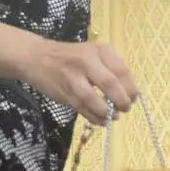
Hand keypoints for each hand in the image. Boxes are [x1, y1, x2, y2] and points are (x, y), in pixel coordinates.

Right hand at [22, 40, 139, 123]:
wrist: (35, 58)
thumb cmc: (69, 56)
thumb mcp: (92, 53)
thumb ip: (110, 67)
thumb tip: (129, 91)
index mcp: (98, 50)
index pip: (122, 71)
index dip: (131, 88)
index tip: (133, 97)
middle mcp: (86, 62)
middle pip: (111, 85)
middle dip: (122, 101)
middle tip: (125, 108)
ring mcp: (74, 79)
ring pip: (96, 101)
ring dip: (109, 112)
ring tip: (114, 115)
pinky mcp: (65, 95)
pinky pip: (84, 111)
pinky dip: (96, 118)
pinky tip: (102, 120)